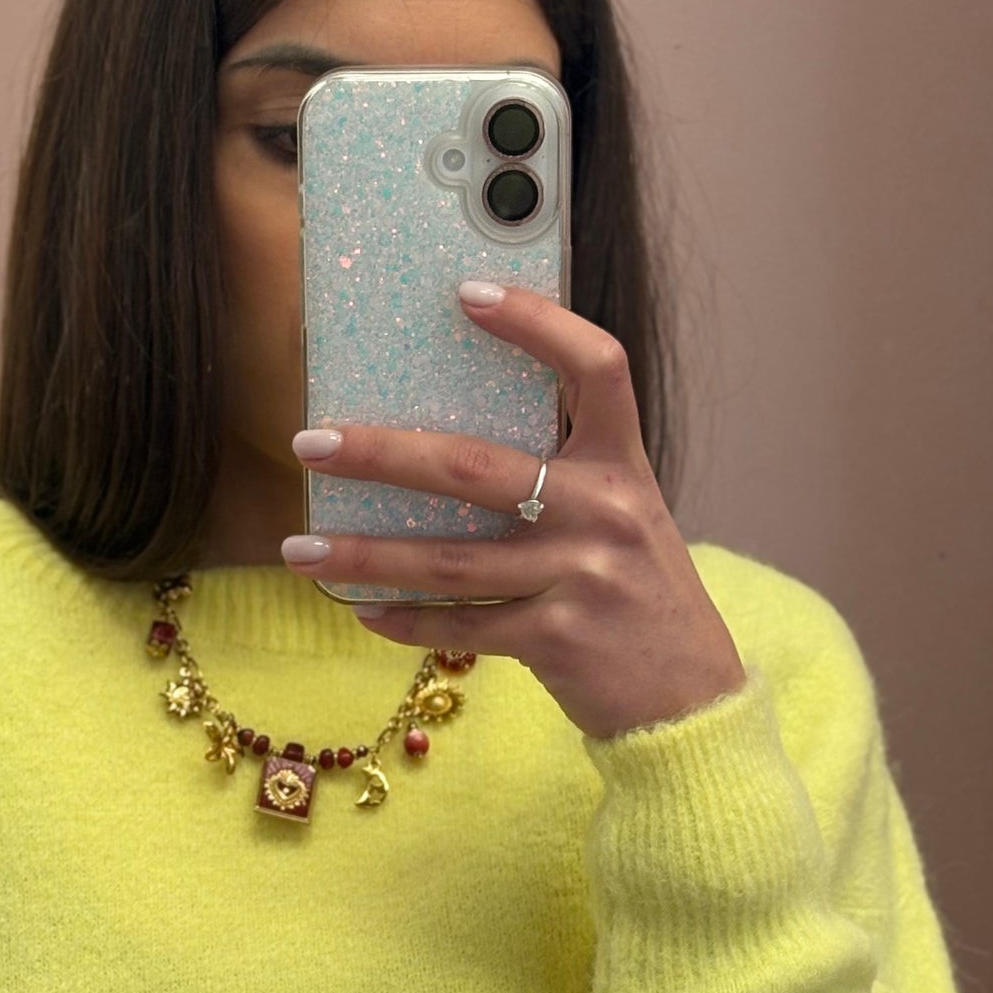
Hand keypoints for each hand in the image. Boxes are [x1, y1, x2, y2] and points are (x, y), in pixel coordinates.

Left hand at [282, 281, 746, 742]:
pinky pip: (462, 627)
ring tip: (301, 550)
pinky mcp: (557, 639)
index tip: (466, 293)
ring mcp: (581, 577)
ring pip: (449, 560)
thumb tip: (444, 449)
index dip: (537, 322)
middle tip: (311, 444)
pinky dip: (405, 620)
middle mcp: (604, 512)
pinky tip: (363, 611)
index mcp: (623, 465)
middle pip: (474, 467)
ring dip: (365, 556)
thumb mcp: (622, 520)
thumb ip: (563, 478)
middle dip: (381, 454)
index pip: (596, 366)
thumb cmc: (639, 599)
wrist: (691, 699)